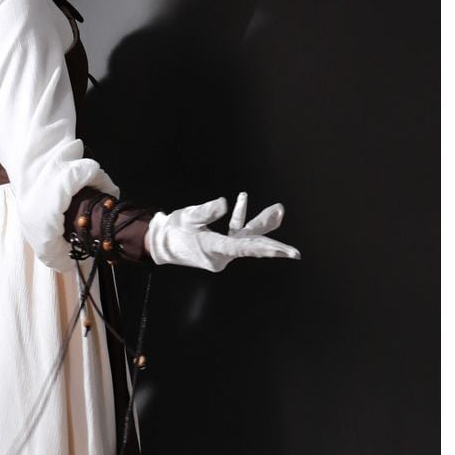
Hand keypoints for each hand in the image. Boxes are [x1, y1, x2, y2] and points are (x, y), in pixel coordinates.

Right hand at [145, 192, 300, 271]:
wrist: (160, 243)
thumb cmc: (172, 230)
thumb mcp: (187, 217)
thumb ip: (207, 211)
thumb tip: (225, 203)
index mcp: (213, 249)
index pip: (244, 247)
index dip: (265, 248)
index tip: (283, 253)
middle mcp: (221, 255)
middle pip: (251, 246)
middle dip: (272, 243)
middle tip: (294, 253)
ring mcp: (222, 252)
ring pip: (246, 238)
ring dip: (261, 224)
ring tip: (278, 209)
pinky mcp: (220, 246)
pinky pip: (236, 233)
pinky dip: (241, 218)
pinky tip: (243, 199)